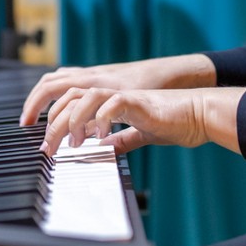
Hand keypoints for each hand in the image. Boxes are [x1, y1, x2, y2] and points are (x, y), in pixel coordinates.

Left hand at [41, 85, 226, 155]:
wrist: (199, 114)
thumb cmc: (174, 123)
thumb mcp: (140, 134)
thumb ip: (121, 140)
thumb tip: (105, 150)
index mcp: (110, 102)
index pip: (72, 103)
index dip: (54, 119)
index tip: (47, 143)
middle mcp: (112, 95)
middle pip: (70, 98)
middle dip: (53, 123)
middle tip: (49, 148)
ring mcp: (123, 95)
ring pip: (84, 97)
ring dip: (72, 120)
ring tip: (71, 143)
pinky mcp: (137, 100)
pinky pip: (111, 103)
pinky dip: (101, 119)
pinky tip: (100, 136)